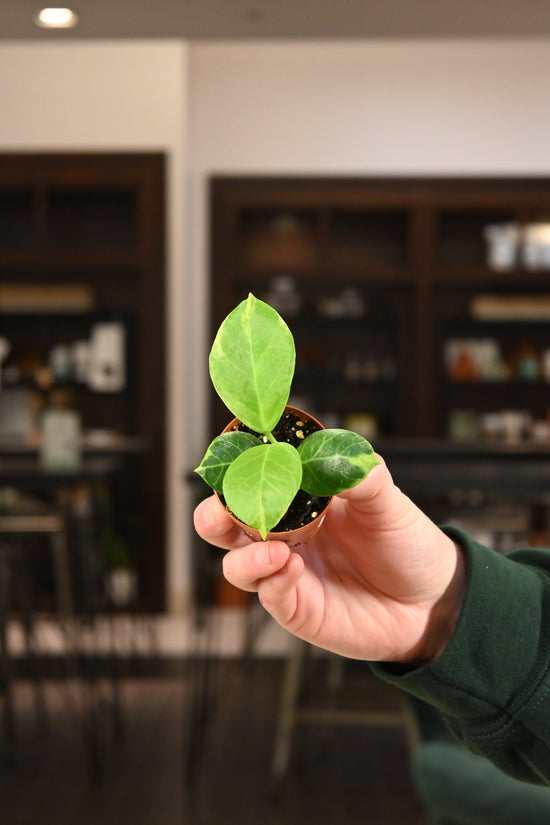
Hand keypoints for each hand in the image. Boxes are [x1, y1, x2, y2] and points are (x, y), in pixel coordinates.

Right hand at [193, 457, 465, 663]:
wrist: (433, 602)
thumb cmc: (406, 546)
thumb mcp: (388, 502)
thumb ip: (363, 476)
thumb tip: (335, 455)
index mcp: (299, 502)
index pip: (252, 482)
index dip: (237, 469)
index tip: (237, 457)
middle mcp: (284, 536)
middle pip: (224, 525)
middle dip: (213, 515)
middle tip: (222, 510)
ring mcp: (287, 573)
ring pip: (237, 565)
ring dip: (246, 555)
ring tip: (277, 551)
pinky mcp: (297, 608)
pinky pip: (269, 595)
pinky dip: (273, 581)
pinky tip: (292, 569)